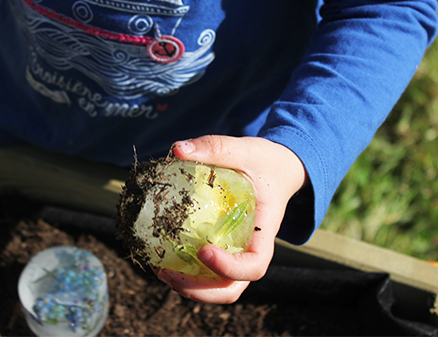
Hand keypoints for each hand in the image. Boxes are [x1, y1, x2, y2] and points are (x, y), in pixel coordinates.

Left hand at [154, 135, 306, 303]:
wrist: (278, 168)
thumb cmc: (265, 161)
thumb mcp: (245, 149)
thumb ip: (215, 147)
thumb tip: (177, 150)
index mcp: (265, 231)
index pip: (254, 265)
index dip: (229, 268)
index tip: (204, 250)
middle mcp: (251, 249)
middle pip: (232, 289)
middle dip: (200, 290)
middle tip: (168, 274)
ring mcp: (236, 252)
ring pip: (217, 287)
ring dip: (188, 286)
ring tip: (159, 270)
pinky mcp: (222, 247)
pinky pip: (205, 271)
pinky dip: (184, 270)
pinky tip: (161, 256)